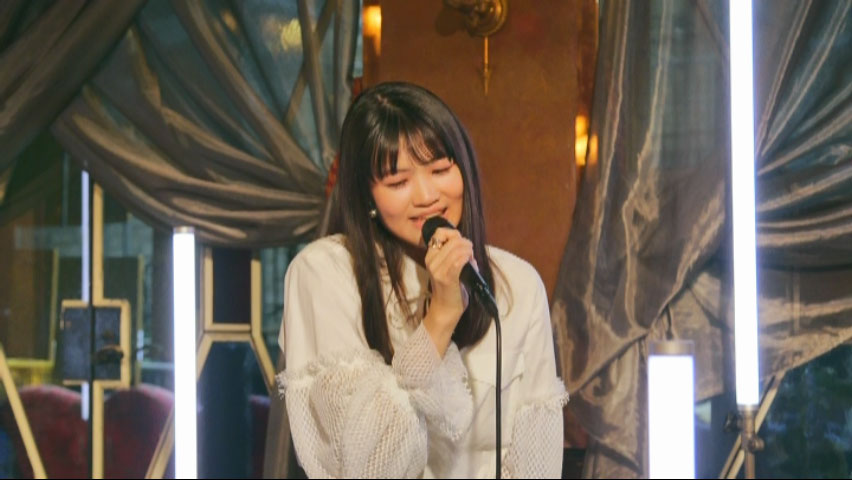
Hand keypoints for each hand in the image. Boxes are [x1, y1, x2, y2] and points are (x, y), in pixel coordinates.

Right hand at [422, 227, 473, 355]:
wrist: (446, 309)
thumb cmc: (451, 287)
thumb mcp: (448, 267)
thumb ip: (455, 253)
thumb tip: (468, 245)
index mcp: (430, 256)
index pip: (439, 232)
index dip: (454, 234)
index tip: (461, 243)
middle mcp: (431, 260)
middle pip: (452, 238)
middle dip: (465, 242)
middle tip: (470, 252)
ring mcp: (438, 269)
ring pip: (457, 248)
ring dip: (468, 250)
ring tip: (471, 258)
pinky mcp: (447, 277)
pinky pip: (459, 260)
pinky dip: (467, 258)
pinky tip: (470, 262)